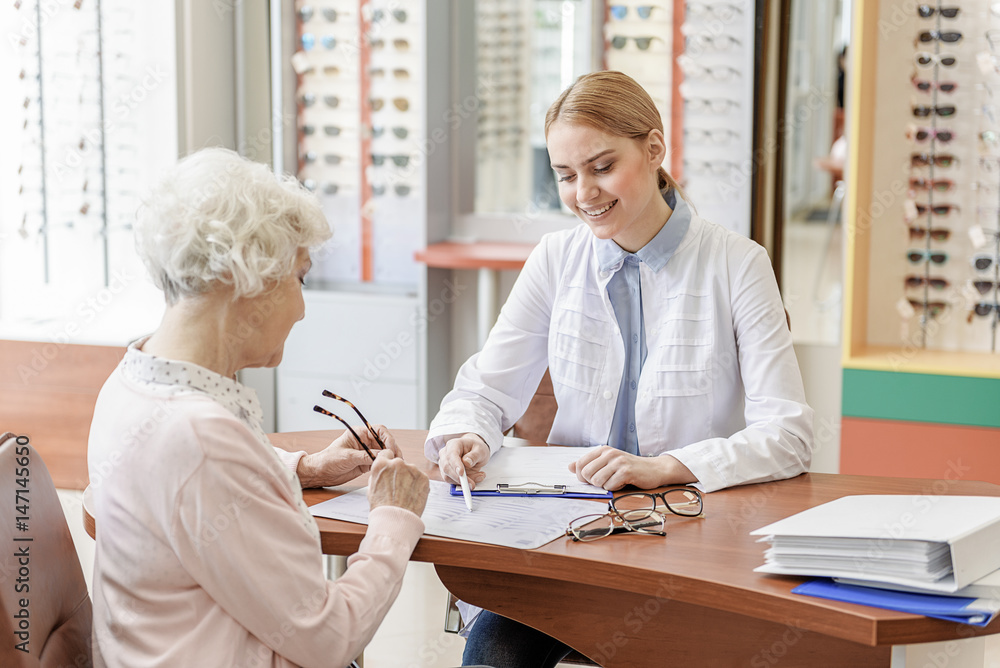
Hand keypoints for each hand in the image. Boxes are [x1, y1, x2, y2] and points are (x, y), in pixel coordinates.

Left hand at [297, 424, 400, 487]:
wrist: (320, 473)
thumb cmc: (329, 460)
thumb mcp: (347, 457)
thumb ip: (365, 456)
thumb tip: (382, 455)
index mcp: (360, 433)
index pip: (379, 431)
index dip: (388, 438)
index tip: (390, 448)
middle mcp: (365, 441)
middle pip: (385, 442)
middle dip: (392, 449)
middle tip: (396, 459)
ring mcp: (367, 452)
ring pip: (385, 453)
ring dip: (390, 458)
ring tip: (394, 466)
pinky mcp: (367, 463)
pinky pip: (380, 462)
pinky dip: (385, 465)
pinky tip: (388, 470)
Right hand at [368, 449, 429, 515]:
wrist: (396, 520)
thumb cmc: (382, 507)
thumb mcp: (371, 488)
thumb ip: (378, 474)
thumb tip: (383, 469)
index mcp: (381, 464)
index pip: (386, 453)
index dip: (388, 462)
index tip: (390, 469)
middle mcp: (397, 463)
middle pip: (399, 462)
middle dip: (399, 471)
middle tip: (397, 486)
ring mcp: (412, 469)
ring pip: (411, 470)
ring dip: (409, 478)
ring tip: (405, 493)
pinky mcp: (424, 477)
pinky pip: (420, 477)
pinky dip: (418, 484)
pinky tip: (412, 495)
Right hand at [438, 433, 489, 488]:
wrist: (474, 452)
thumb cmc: (476, 449)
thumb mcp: (481, 450)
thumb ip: (475, 456)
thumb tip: (467, 462)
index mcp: (454, 444)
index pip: (451, 455)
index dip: (455, 465)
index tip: (461, 473)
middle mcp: (445, 453)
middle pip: (446, 467)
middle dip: (458, 478)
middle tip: (471, 484)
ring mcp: (444, 463)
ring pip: (448, 476)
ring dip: (462, 481)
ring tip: (477, 477)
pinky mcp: (446, 472)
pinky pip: (451, 481)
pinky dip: (461, 483)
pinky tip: (472, 479)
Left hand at [569, 447, 695, 490]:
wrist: (653, 469)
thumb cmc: (629, 467)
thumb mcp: (607, 462)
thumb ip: (589, 464)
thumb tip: (569, 467)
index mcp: (603, 450)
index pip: (580, 464)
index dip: (581, 476)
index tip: (589, 480)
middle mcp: (609, 453)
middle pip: (586, 474)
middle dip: (593, 482)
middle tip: (605, 480)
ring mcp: (618, 462)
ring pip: (597, 481)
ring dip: (604, 486)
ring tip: (614, 480)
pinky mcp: (626, 472)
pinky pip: (610, 486)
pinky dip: (614, 488)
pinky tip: (622, 482)